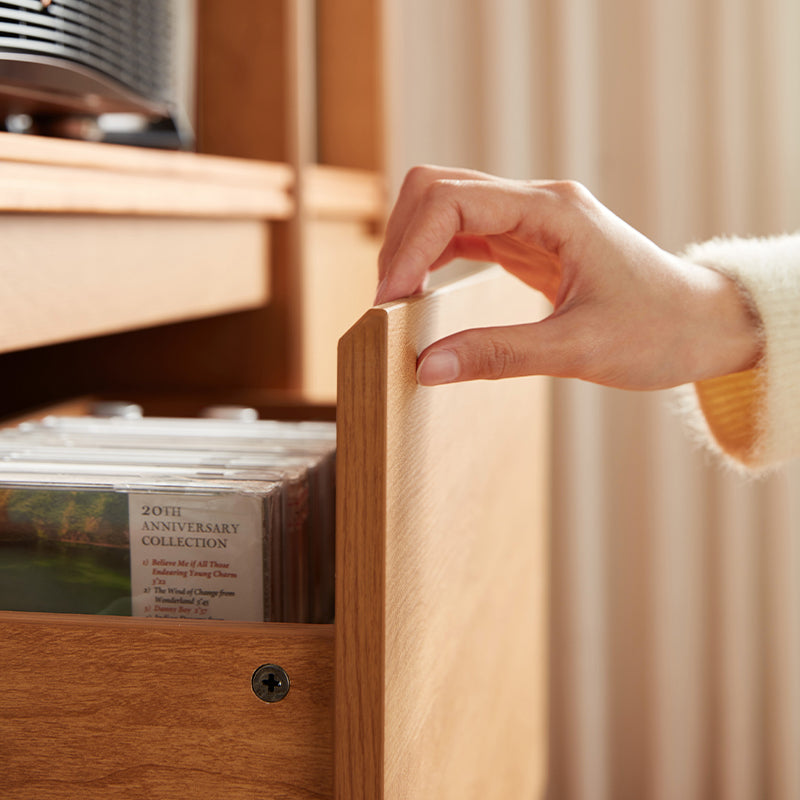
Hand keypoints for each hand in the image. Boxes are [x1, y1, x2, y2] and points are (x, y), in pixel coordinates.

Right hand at [375, 165, 761, 389]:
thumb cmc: (659, 330)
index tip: (389, 304)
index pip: (453, 202)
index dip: (408, 248)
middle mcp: (537, 203)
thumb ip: (499, 355)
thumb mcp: (579, 350)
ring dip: (411, 248)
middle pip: (437, 188)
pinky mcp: (527, 241)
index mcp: (554, 212)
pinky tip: (422, 293)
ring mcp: (530, 219)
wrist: (702, 324)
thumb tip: (426, 367)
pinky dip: (432, 258)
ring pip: (444, 206)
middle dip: (400, 241)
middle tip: (388, 305)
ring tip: (397, 303)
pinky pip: (462, 233)